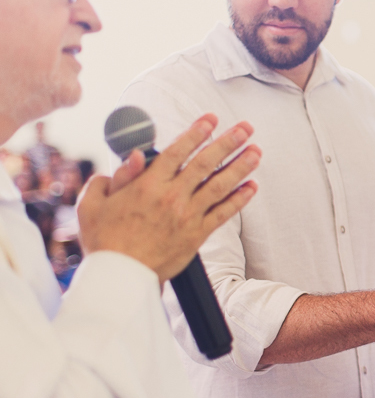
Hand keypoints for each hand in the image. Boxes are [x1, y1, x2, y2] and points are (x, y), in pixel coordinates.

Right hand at [79, 115, 259, 283]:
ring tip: (256, 151)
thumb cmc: (104, 241)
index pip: (177, 151)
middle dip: (228, 142)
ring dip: (240, 166)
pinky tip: (252, 186)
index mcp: (146, 186)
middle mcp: (171, 197)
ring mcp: (187, 216)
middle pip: (205, 163)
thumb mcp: (95, 204)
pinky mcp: (197, 235)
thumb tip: (135, 156)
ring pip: (220, 185)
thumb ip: (116, 177)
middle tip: (246, 128)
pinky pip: (224, 214)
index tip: (211, 119)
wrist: (120, 277)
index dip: (196, 133)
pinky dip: (240, 199)